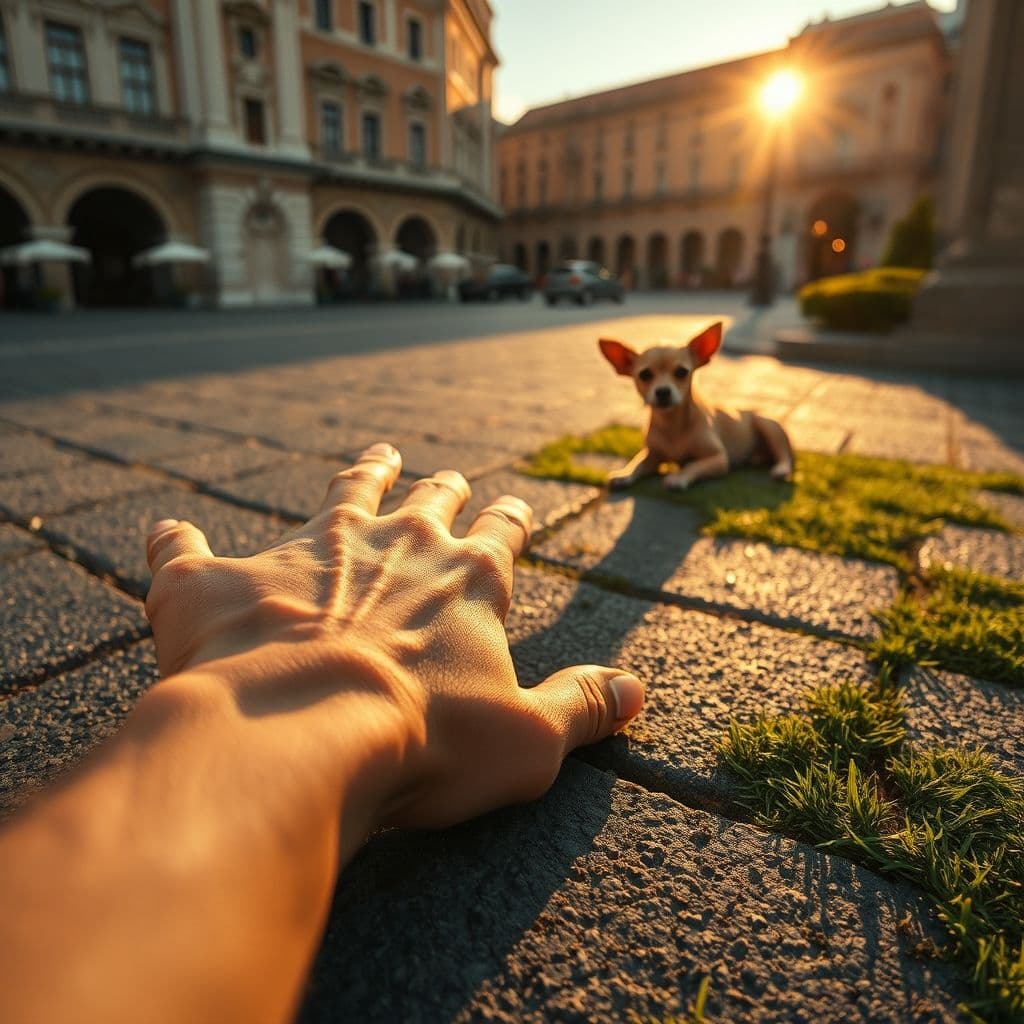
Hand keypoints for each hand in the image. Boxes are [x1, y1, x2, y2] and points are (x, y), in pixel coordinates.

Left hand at [144, 443, 644, 830]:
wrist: (304, 732)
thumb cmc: (426, 741)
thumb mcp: (528, 738)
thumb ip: (584, 706)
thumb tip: (640, 690)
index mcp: (466, 578)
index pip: (501, 536)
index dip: (510, 522)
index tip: (516, 509)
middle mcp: (395, 545)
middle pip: (430, 501)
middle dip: (443, 489)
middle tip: (449, 475)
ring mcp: (308, 552)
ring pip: (344, 493)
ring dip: (364, 474)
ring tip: (377, 456)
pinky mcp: (223, 580)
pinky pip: (189, 552)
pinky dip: (177, 545)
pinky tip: (166, 533)